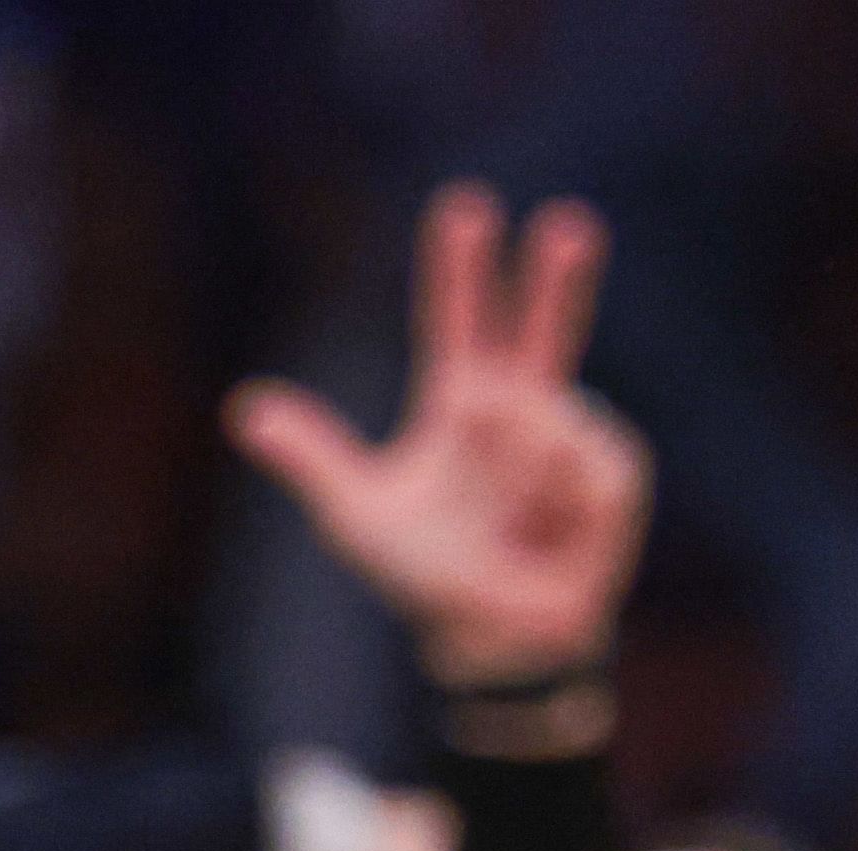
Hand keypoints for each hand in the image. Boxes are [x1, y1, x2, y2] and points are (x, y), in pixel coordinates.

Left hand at [229, 184, 649, 688]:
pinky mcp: (613, 477)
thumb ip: (311, 455)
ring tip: (504, 510)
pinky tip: (546, 522)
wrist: (486, 639)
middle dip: (552, 279)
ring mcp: (570, 438)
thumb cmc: (424, 574)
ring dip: (517, 463)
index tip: (465, 205)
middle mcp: (519, 410)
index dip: (459, 269)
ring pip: (543, 413)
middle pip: (536, 329)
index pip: (455, 324)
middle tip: (566, 222)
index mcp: (460, 404)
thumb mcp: (356, 514)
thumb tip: (245, 406)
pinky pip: (582, 463)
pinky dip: (556, 494)